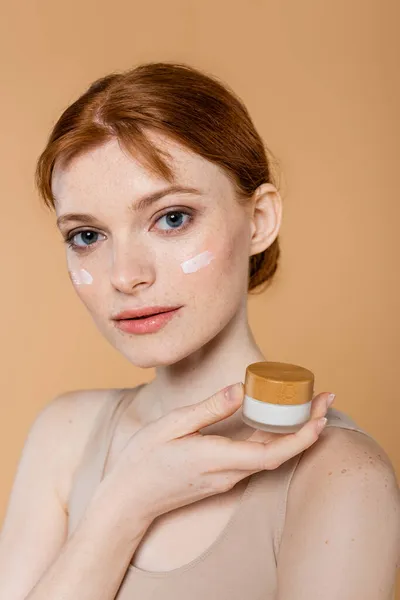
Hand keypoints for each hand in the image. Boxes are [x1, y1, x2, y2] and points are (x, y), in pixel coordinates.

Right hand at [104, 383, 333, 523]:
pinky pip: (256, 459)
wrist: (129, 499)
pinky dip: (275, 440)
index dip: (301, 436)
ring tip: (309, 407)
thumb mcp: (172, 425)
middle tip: (326, 400)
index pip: (272, 453)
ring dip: (294, 434)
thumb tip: (241, 390)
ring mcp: (226, 479)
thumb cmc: (144, 459)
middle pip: (279, 454)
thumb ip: (209, 409)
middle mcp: (228, 474)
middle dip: (307, 428)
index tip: (320, 415)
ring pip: (270, 457)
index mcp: (217, 459)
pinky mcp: (221, 478)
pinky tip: (277, 423)